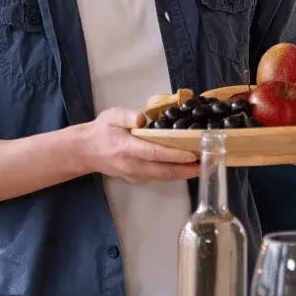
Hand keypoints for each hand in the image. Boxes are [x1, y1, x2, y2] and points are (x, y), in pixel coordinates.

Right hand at [78, 107, 200, 182]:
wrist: (86, 151)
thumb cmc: (102, 131)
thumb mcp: (112, 116)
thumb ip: (127, 116)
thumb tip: (144, 119)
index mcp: (127, 147)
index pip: (154, 153)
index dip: (174, 155)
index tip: (192, 154)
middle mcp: (133, 165)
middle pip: (164, 170)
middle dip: (188, 169)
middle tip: (209, 163)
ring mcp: (135, 175)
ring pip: (164, 177)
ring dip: (184, 173)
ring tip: (204, 166)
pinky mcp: (137, 179)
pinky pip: (159, 178)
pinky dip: (175, 174)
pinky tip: (187, 168)